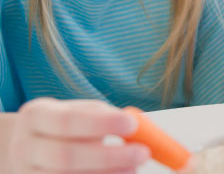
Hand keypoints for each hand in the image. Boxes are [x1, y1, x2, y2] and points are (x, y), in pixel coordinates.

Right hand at [7, 98, 150, 172]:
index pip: (67, 120)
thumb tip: (138, 128)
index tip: (132, 124)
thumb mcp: (80, 111)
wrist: (32, 147)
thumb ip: (104, 117)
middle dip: (108, 156)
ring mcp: (27, 173)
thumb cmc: (66, 126)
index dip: (101, 123)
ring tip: (134, 168)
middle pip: (65, 156)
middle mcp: (25, 147)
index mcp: (35, 115)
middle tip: (142, 153)